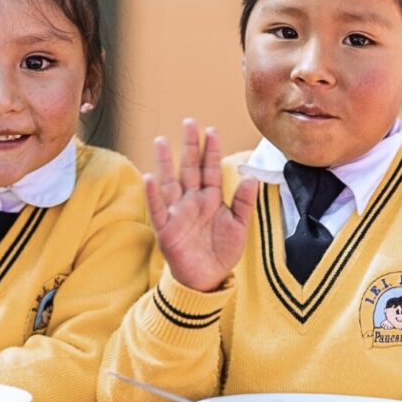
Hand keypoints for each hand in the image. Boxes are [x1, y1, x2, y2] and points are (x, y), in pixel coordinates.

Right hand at [146, 119, 257, 291]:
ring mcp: (177, 213)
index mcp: (210, 198)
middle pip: (190, 168)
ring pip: (170, 182)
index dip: (211, 150)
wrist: (208, 279)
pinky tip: (150, 178)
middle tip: (189, 122)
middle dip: (190, 146)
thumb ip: (243, 202)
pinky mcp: (166, 229)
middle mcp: (192, 200)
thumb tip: (252, 177)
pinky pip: (158, 209)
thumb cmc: (222, 252)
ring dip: (166, 162)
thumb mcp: (238, 226)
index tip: (212, 130)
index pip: (210, 168)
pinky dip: (153, 194)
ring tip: (162, 141)